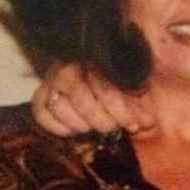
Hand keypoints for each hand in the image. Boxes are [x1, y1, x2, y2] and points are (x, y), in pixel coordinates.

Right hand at [32, 62, 155, 135]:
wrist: (112, 76)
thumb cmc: (133, 80)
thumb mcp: (145, 79)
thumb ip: (148, 91)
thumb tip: (149, 120)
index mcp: (98, 59)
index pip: (106, 89)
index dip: (122, 112)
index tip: (135, 125)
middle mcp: (71, 67)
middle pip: (82, 100)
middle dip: (102, 121)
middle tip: (115, 128)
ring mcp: (53, 79)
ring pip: (58, 106)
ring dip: (80, 124)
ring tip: (95, 128)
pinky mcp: (41, 94)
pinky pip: (40, 112)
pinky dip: (56, 126)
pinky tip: (75, 130)